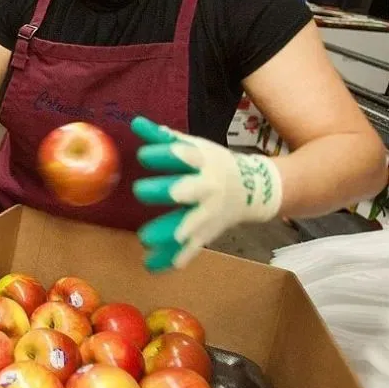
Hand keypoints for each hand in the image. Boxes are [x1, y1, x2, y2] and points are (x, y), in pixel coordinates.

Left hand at [131, 116, 282, 271]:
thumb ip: (163, 137)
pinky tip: (152, 266)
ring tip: (145, 240)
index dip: (163, 155)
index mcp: (201, 162)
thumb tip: (135, 121)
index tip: (141, 155)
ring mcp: (208, 213)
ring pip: (188, 225)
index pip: (182, 156)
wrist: (253, 189)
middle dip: (166, 191)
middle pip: (187, 190)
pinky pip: (190, 249)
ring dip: (168, 233)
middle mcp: (206, 188)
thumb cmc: (213, 163)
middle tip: (140, 191)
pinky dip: (173, 259)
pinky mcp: (207, 233)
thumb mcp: (194, 146)